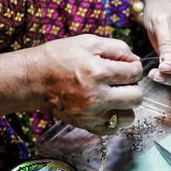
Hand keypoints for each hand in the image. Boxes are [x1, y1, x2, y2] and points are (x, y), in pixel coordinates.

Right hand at [22, 34, 142, 134]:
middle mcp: (97, 96)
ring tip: (114, 94)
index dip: (134, 66)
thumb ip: (117, 47)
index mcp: (98, 72)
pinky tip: (106, 106)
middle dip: (133, 85)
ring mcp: (91, 114)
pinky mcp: (86, 125)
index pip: (135, 73)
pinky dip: (114, 117)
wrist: (34, 79)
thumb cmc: (59, 57)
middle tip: (121, 80)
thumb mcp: (88, 42)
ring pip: (129, 116)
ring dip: (126, 104)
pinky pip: (113, 128)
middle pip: (137, 96)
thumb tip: (135, 59)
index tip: (126, 66)